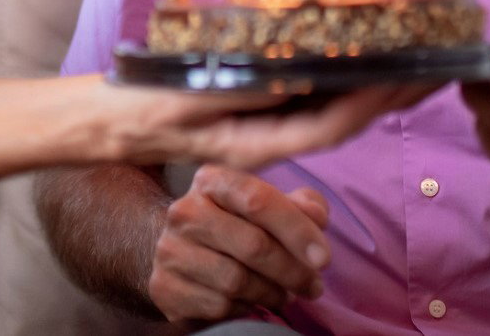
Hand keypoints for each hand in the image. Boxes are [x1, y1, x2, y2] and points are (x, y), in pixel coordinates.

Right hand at [98, 80, 440, 170]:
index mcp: (261, 140)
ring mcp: (265, 121)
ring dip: (374, 78)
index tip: (415, 72)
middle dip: (394, 87)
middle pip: (346, 113)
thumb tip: (299, 76)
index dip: (377, 97)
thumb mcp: (189, 99)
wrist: (106, 122)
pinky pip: (308, 92)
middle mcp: (272, 134)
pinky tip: (357, 51)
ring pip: (332, 103)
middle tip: (442, 59)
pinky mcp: (256, 106)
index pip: (334, 122)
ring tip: (416, 52)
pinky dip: (338, 71)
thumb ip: (244, 91)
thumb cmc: (141, 107)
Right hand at [146, 164, 328, 322]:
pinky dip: (246, 308)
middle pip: (253, 245)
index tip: (324, 258)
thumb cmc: (236, 226)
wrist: (180, 254)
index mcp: (212, 181)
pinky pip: (219, 305)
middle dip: (293, 271)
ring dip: (272, 293)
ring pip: (237, 280)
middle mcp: (185, 212)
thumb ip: (299, 205)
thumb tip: (317, 217)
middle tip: (314, 286)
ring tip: (284, 293)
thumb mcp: (267, 206)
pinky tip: (252, 301)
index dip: (297, 230)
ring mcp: (170, 251)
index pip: (258, 200)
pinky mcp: (165, 287)